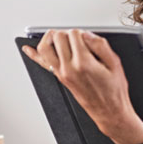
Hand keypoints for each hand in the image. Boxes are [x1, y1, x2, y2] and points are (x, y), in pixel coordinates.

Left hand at [22, 29, 142, 143]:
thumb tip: (87, 34)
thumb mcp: (114, 64)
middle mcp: (69, 68)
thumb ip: (100, 45)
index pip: (74, 34)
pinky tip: (28, 49)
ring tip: (57, 36)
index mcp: (84, 63)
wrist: (108, 111)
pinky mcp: (59, 77)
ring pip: (45, 47)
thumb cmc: (113, 91)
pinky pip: (42, 63)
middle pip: (58, 37)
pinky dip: (33, 55)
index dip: (81, 32)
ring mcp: (62, 73)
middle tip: (77, 39)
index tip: (88, 38)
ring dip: (49, 38)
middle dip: (67, 33)